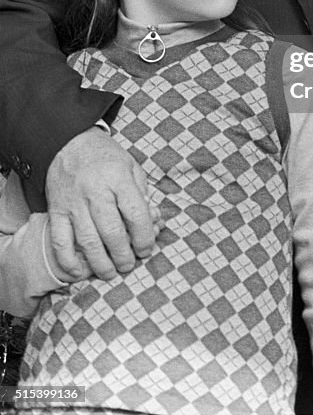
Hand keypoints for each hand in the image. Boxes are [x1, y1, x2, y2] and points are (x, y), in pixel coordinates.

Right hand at [46, 128, 156, 280]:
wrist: (68, 143)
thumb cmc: (105, 157)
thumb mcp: (130, 166)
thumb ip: (141, 194)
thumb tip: (152, 222)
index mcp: (118, 178)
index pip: (136, 213)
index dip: (144, 237)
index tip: (147, 248)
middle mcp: (95, 191)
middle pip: (112, 232)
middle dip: (124, 255)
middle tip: (130, 265)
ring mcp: (73, 203)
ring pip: (87, 241)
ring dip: (101, 263)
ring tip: (111, 273)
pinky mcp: (56, 211)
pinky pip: (60, 241)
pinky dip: (68, 261)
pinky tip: (78, 273)